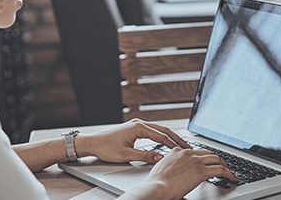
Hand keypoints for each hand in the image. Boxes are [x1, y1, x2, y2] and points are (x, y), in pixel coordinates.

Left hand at [75, 118, 190, 162]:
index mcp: (138, 128)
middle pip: (163, 130)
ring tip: (180, 144)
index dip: (174, 144)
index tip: (184, 150)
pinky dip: (161, 136)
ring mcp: (137, 125)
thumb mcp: (126, 155)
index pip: (161, 136)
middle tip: (188, 146)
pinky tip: (166, 141)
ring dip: (170, 136)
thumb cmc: (106, 148)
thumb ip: (145, 156)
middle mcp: (139, 123)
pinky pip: (152, 131)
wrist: (92, 143)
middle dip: (176, 138)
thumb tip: (160, 157)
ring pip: (158, 129)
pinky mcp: (134, 128)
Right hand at [140, 148, 237, 199]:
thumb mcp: (161, 168)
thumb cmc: (156, 182)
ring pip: (217, 160)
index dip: (205, 157)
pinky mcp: (201, 171)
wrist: (157, 187)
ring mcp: (195, 161)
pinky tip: (232, 178)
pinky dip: (229, 174)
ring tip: (229, 172)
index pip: (196, 151)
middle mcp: (188, 153)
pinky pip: (221, 170)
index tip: (208, 161)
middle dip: (217, 160)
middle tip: (222, 166)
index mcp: (178, 151)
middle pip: (209, 153)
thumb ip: (170, 165)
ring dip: (225, 166)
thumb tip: (174, 171)